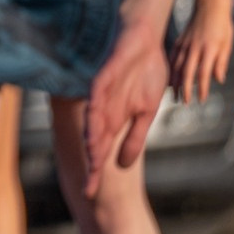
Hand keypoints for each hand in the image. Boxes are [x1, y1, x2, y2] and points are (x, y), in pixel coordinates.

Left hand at [84, 14, 169, 197]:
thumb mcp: (146, 112)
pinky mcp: (102, 77)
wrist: (145, 39)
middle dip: (91, 166)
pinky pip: (96, 97)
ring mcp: (100, 95)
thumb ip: (134, 137)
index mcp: (112, 119)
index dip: (97, 171)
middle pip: (94, 142)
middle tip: (87, 191)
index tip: (92, 194)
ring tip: (93, 165)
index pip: (102, 150)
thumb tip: (124, 164)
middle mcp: (102, 110)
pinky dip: (94, 113)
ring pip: (93, 124)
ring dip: (93, 144)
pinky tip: (92, 126)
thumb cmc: (145, 71)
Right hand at [171, 0, 233, 104]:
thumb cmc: (222, 25)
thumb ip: (222, 62)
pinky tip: (169, 78)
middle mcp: (195, 48)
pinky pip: (172, 58)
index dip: (202, 88)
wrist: (210, 5)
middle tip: (184, 103)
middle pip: (187, 73)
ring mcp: (185, 44)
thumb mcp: (227, 43)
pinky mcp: (180, 41)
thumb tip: (218, 79)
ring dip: (175, 82)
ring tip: (173, 94)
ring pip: (176, 66)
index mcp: (209, 49)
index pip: (204, 73)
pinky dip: (170, 69)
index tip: (201, 100)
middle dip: (185, 89)